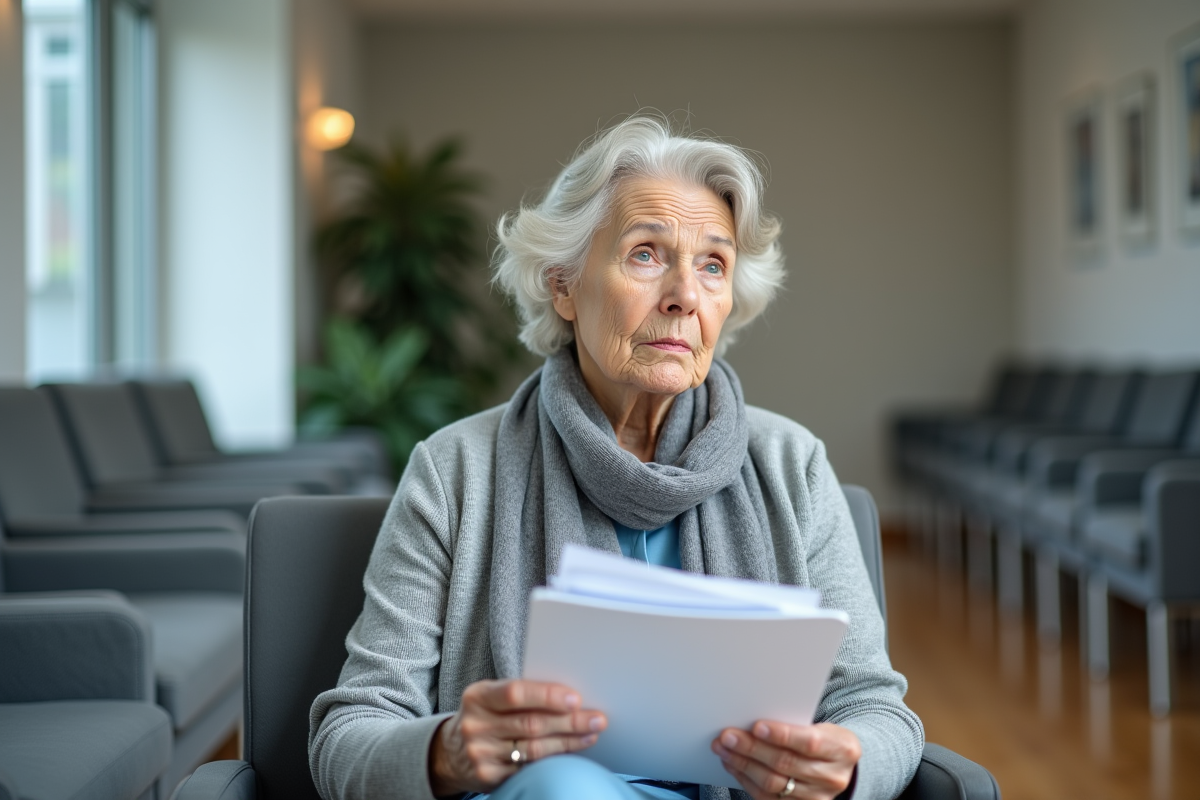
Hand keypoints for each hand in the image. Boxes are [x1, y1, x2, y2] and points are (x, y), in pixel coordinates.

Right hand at [428, 679, 606, 795]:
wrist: (450, 753)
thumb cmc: (485, 716)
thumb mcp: (490, 697)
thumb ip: (521, 694)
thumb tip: (569, 697)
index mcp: (477, 696)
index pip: (515, 693)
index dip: (547, 696)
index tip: (575, 699)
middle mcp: (475, 725)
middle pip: (531, 724)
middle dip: (569, 721)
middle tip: (597, 719)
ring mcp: (480, 753)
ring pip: (534, 749)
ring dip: (568, 742)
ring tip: (591, 734)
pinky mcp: (488, 777)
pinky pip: (528, 768)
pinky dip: (554, 759)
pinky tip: (570, 752)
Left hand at [711, 721, 859, 799]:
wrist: (840, 767)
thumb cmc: (825, 740)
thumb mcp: (822, 727)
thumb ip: (795, 725)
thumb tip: (754, 722)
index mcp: (842, 749)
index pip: (809, 743)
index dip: (781, 735)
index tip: (757, 726)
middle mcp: (832, 777)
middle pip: (786, 764)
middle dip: (752, 748)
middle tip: (728, 736)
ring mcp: (816, 798)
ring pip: (773, 783)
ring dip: (742, 764)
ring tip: (724, 749)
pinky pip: (766, 798)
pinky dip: (745, 779)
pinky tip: (733, 765)